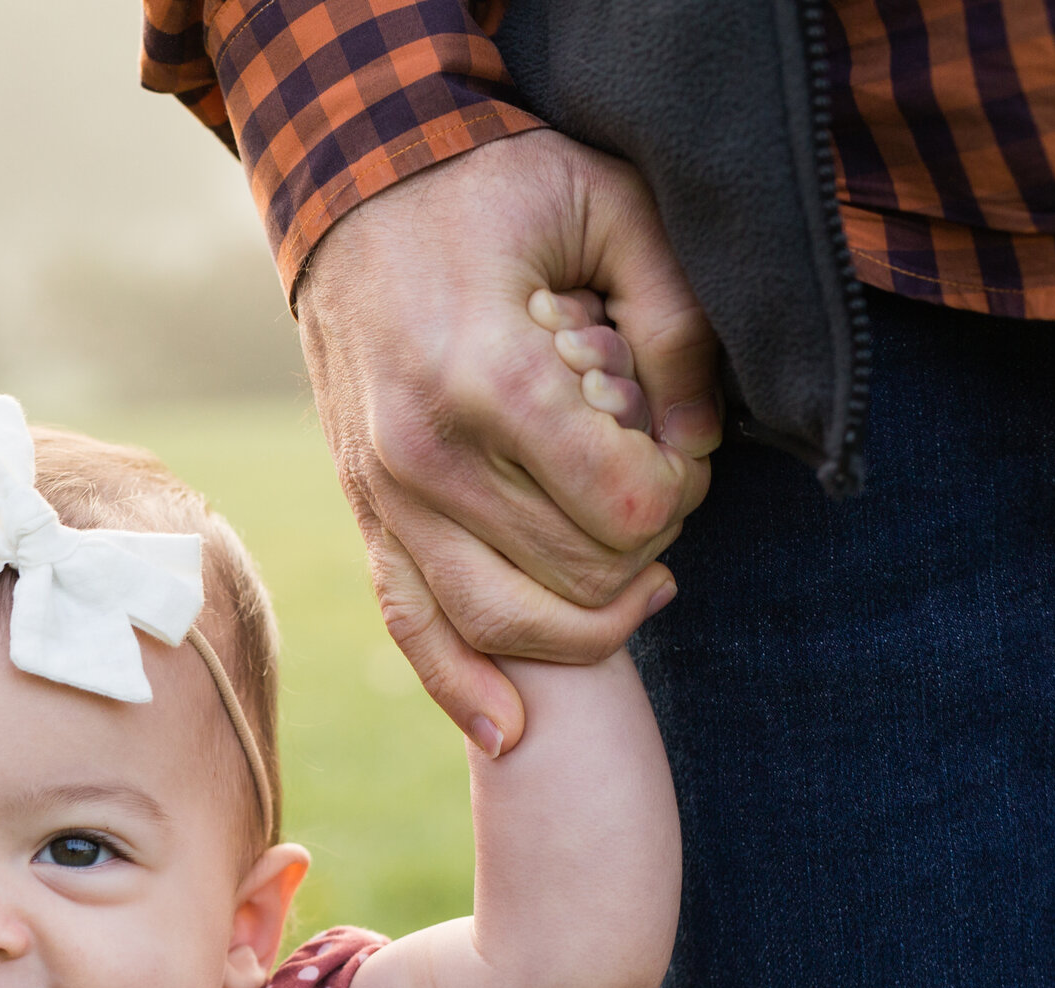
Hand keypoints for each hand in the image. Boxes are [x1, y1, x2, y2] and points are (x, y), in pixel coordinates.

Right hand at [298, 130, 720, 753]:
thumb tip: (698, 443)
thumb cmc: (492, 189)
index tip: (689, 452)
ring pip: (500, 622)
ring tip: (641, 593)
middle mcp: (425, 456)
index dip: (682, 497)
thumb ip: (673, 322)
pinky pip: (412, 625)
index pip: (622, 507)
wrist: (356, 189)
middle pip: (573, 574)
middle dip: (644, 549)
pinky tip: (511, 731)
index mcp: (488, 380)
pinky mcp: (368, 512)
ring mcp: (384, 494)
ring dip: (586, 626)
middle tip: (663, 492)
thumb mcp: (607, 208)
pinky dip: (461, 688)